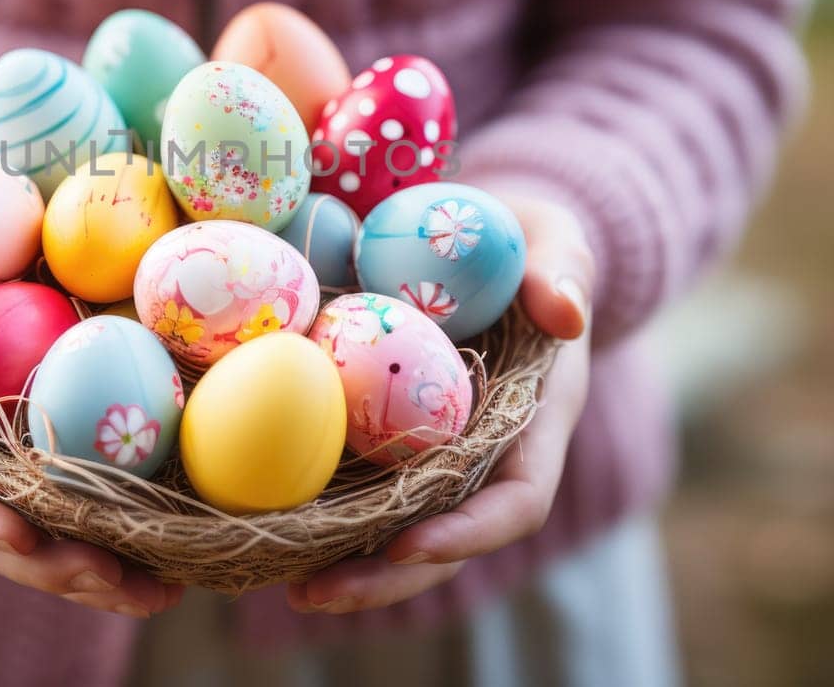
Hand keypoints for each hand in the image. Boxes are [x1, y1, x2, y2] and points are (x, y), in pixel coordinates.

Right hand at [0, 199, 182, 618]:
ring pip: (47, 538)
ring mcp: (11, 463)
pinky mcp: (60, 453)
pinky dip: (128, 539)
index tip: (16, 534)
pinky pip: (89, 506)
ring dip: (98, 575)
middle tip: (110, 580)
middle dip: (48, 567)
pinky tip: (181, 559)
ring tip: (161, 592)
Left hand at [287, 195, 595, 613]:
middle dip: (387, 576)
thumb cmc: (526, 240)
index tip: (409, 543)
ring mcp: (438, 452)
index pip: (519, 500)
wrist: (489, 242)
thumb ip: (562, 269)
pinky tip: (268, 528)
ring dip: (348, 566)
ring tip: (286, 587)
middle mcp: (488, 454)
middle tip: (314, 593)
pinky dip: (323, 515)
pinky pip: (361, 487)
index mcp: (537, 421)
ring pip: (400, 529)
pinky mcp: (391, 438)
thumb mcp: (553, 240)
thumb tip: (566, 314)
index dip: (469, 531)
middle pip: (448, 539)